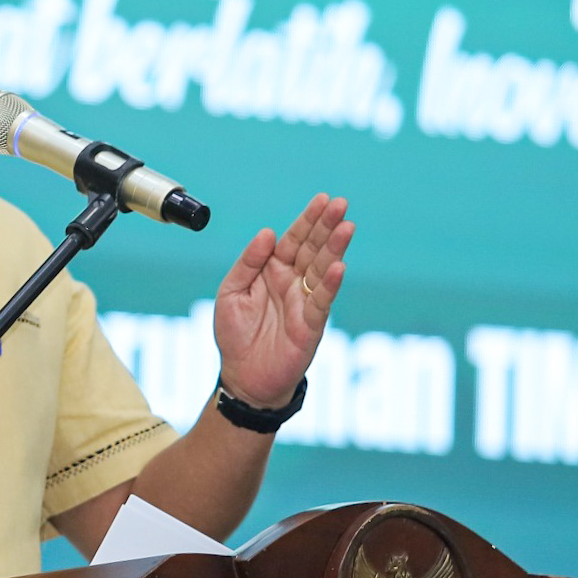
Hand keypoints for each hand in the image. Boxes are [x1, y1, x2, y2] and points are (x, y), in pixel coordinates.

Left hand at [212, 194, 352, 408]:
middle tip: (341, 204)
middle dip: (327, 226)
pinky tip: (338, 267)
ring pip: (321, 269)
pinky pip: (322, 301)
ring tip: (347, 226)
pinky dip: (330, 284)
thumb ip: (248, 262)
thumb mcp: (230, 292)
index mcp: (272, 270)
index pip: (293, 239)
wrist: (243, 378)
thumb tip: (268, 233)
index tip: (322, 199)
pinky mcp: (311, 325)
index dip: (307, 220)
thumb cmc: (236, 336)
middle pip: (312, 248)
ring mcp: (304, 302)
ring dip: (335, 248)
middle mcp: (292, 282)